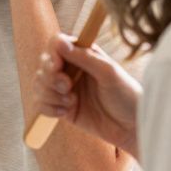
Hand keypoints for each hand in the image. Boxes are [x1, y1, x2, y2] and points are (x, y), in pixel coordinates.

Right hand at [32, 34, 142, 155]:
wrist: (132, 128)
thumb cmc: (127, 96)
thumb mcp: (109, 73)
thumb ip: (84, 57)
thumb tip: (60, 43)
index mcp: (84, 55)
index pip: (56, 45)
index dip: (52, 54)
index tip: (57, 66)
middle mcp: (72, 70)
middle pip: (43, 65)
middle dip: (51, 77)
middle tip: (67, 87)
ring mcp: (65, 90)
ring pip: (39, 84)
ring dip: (50, 94)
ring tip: (71, 102)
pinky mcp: (61, 108)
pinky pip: (40, 104)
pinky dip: (49, 108)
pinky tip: (66, 112)